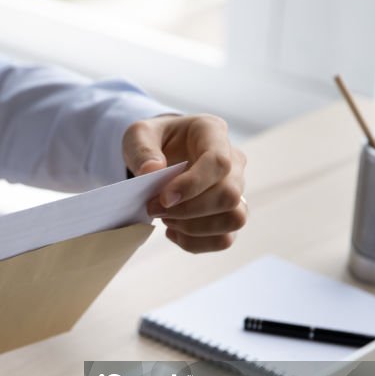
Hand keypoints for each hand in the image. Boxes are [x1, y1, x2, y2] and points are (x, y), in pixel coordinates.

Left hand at [123, 114, 247, 252]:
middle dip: (188, 210)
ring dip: (194, 228)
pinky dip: (195, 242)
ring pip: (234, 219)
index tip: (163, 198)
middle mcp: (233, 161)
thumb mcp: (137, 135)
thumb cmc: (153, 141)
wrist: (160, 155)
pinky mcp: (228, 214)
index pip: (219, 163)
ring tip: (166, 218)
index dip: (192, 185)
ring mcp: (236, 189)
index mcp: (213, 132)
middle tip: (154, 208)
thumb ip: (141, 149)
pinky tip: (173, 231)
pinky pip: (224, 239)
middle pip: (229, 195)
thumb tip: (152, 172)